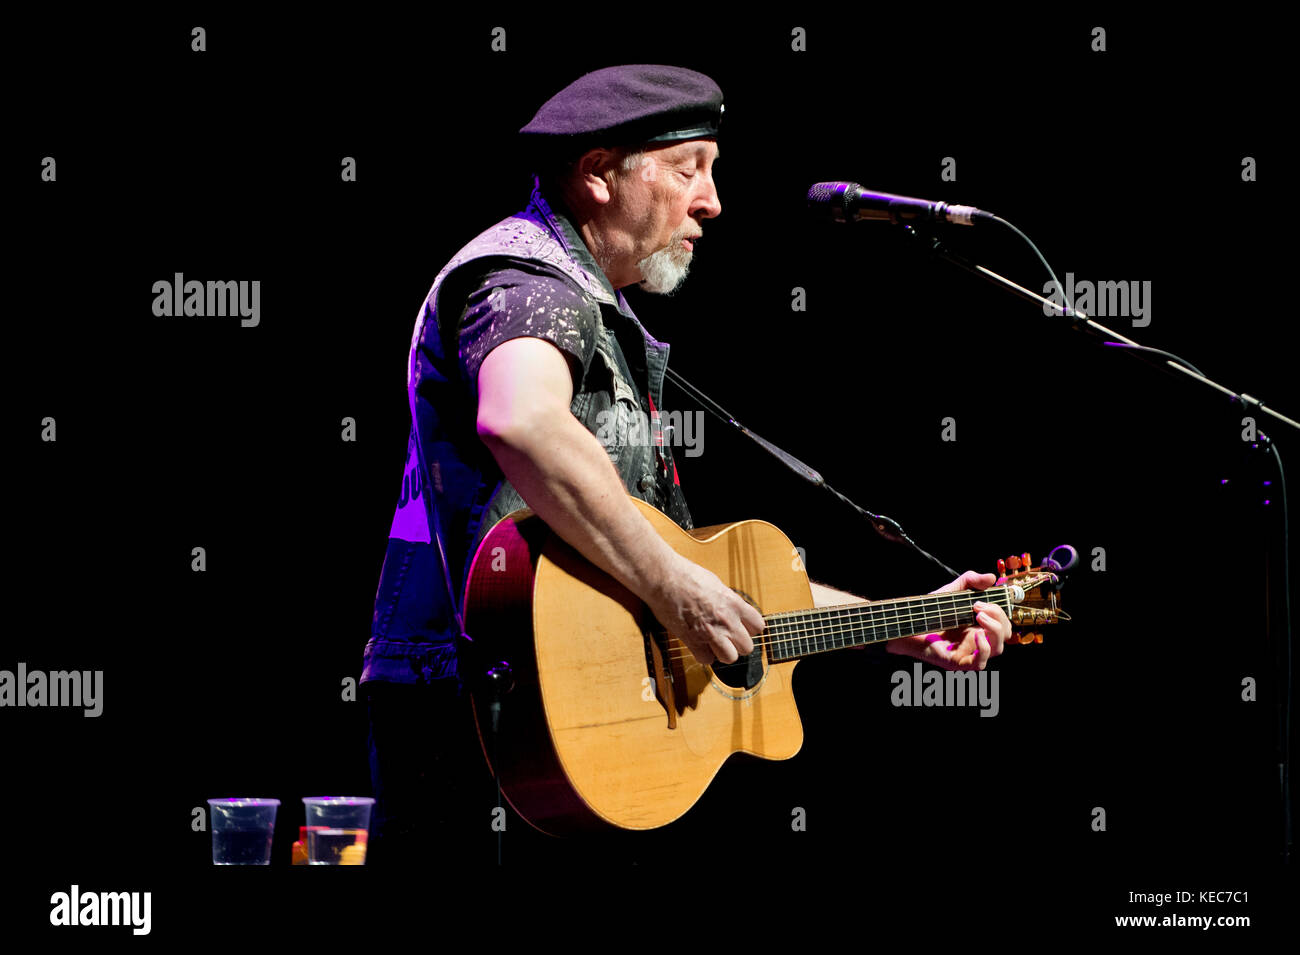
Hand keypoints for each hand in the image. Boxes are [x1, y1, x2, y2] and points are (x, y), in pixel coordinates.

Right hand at [646, 554, 762, 665]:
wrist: (664, 578)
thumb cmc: (687, 575)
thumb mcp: (716, 584)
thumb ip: (727, 600)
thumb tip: (732, 609)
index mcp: (734, 604)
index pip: (758, 626)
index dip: (749, 629)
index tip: (741, 627)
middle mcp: (726, 620)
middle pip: (747, 647)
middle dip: (738, 644)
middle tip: (727, 637)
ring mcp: (710, 632)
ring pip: (730, 658)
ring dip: (723, 653)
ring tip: (714, 644)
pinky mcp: (692, 640)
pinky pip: (706, 660)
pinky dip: (703, 655)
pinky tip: (699, 645)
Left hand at [886, 570, 1009, 670]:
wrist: (907, 623)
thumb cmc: (929, 611)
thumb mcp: (951, 591)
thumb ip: (970, 581)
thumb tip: (992, 577)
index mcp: (980, 625)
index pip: (1004, 622)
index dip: (1000, 611)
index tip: (980, 601)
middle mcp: (978, 639)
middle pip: (1005, 634)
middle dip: (998, 617)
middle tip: (977, 607)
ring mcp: (970, 652)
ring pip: (998, 649)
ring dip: (995, 630)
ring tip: (979, 616)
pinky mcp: (959, 663)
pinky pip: (980, 664)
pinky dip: (984, 649)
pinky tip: (976, 634)